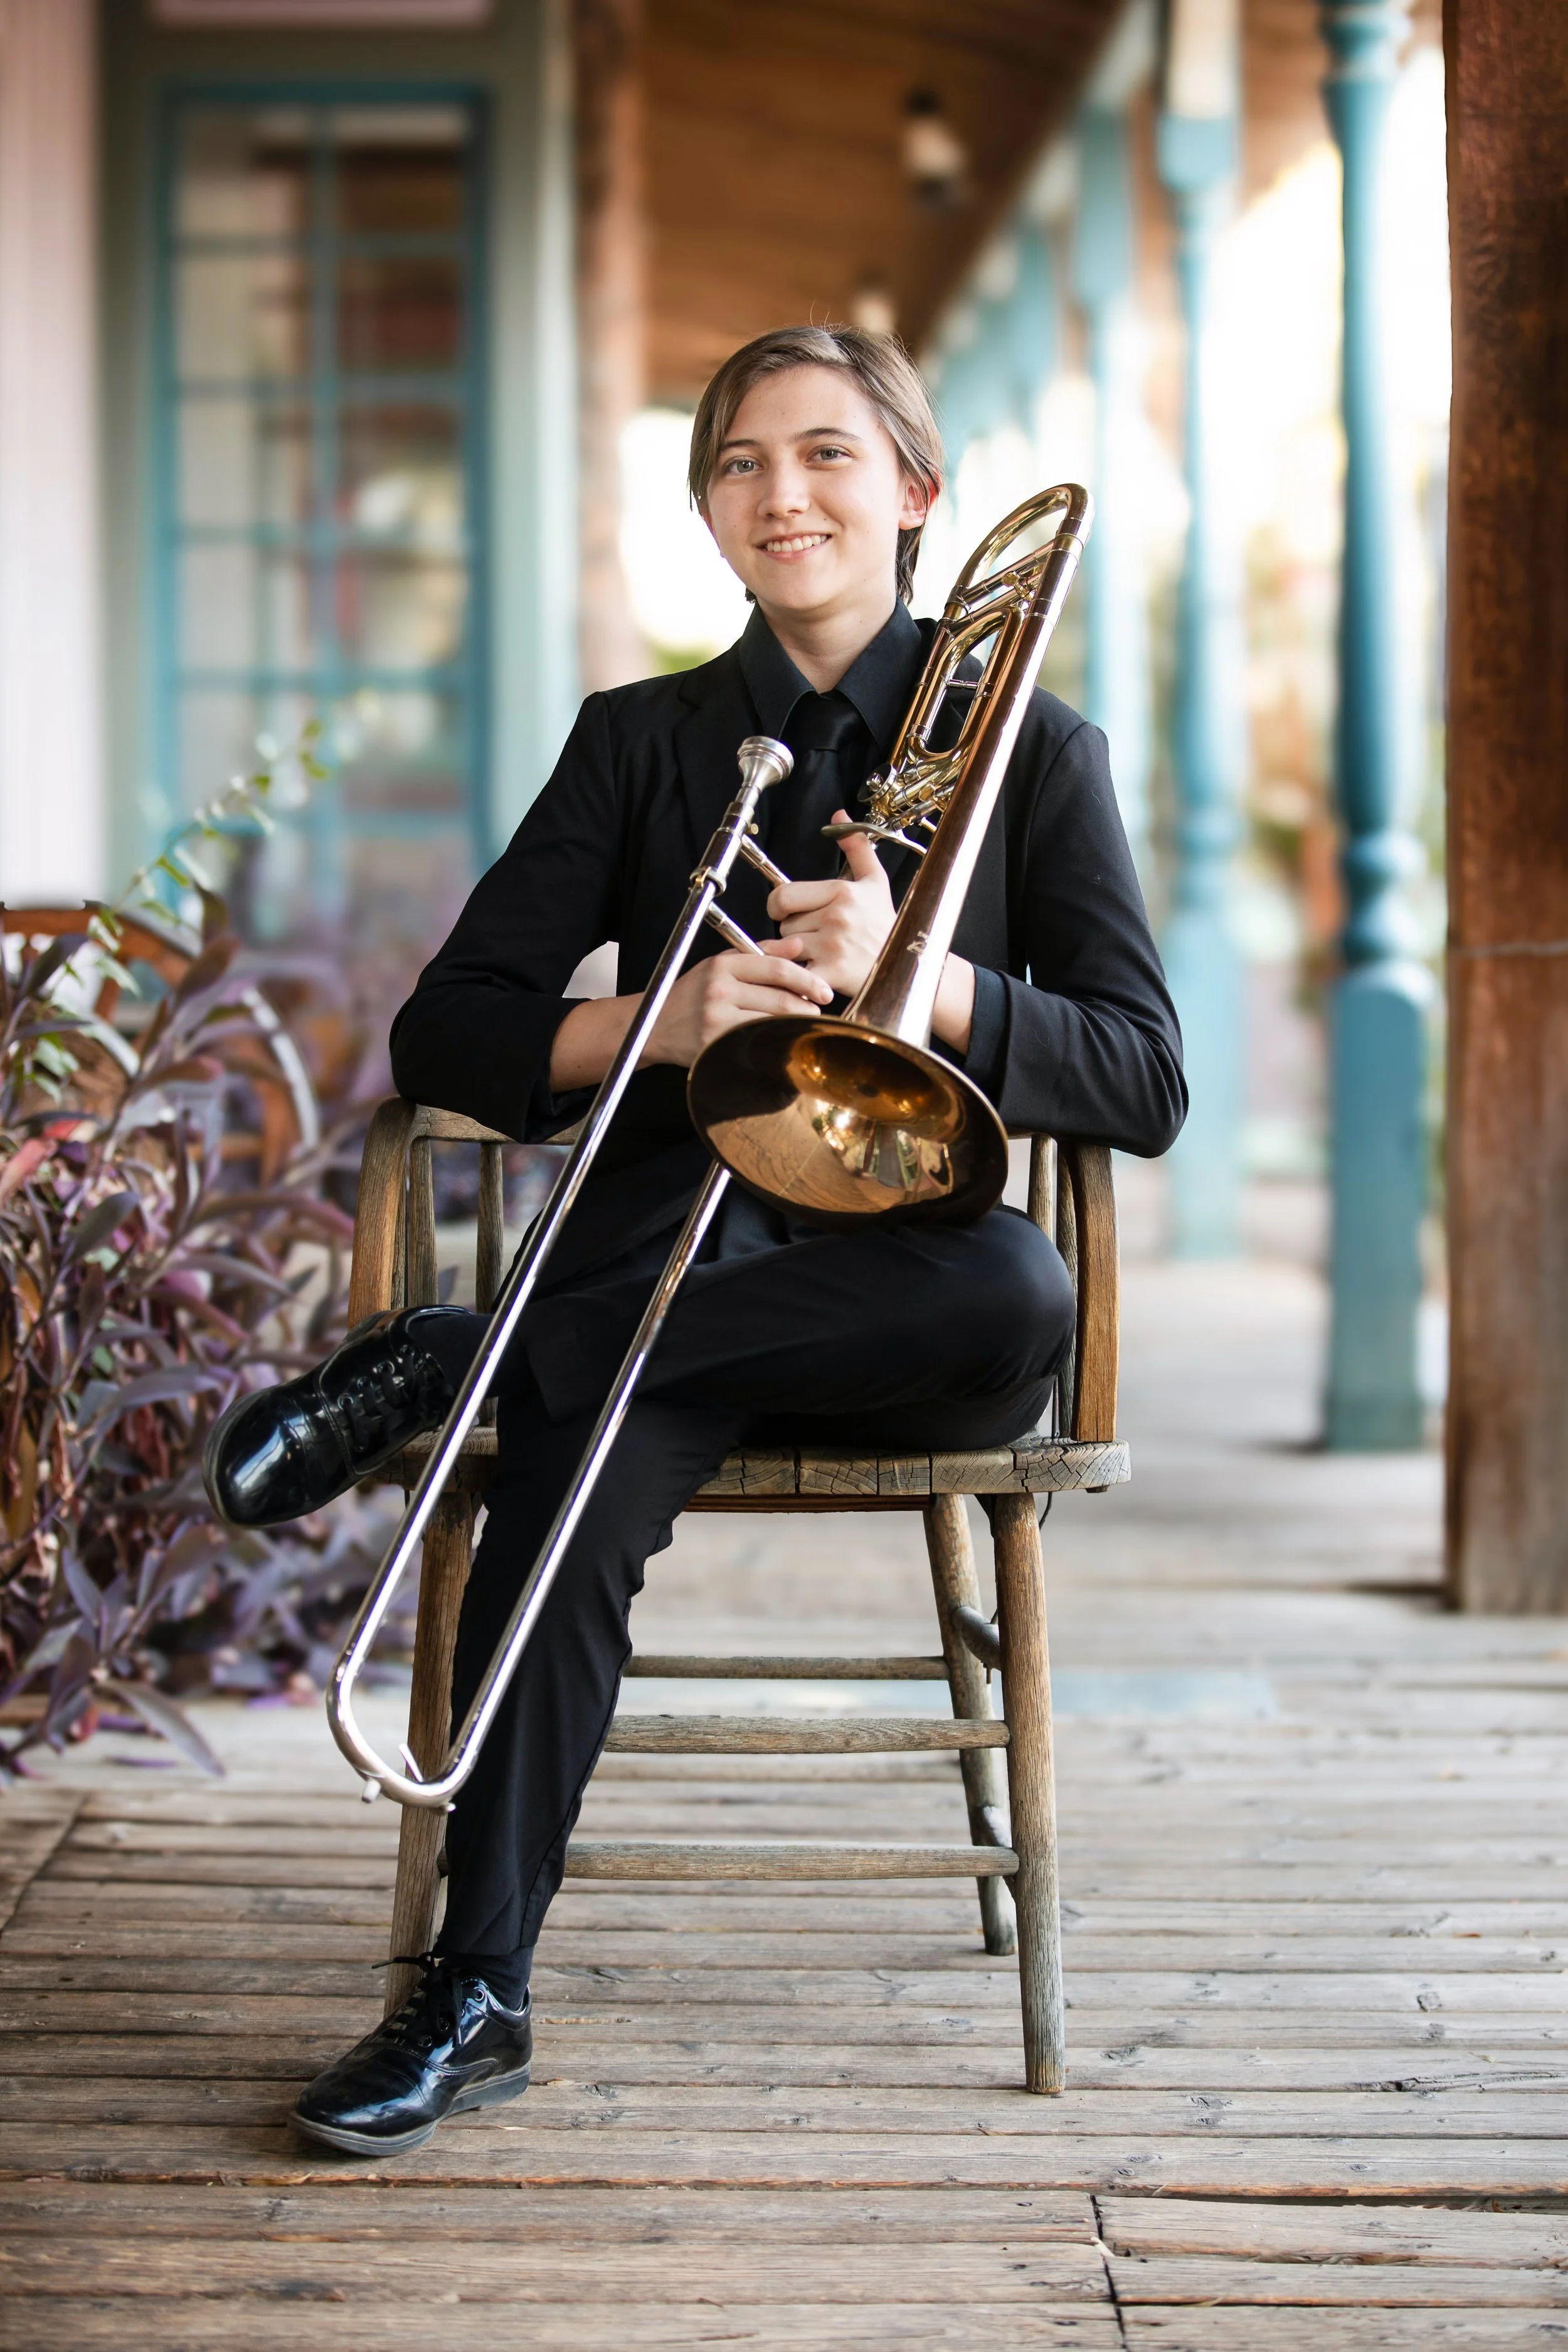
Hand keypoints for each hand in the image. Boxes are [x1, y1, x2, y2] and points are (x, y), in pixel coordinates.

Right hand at [644, 939, 832, 1068]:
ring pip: (772, 1021)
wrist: (654, 1025)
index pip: (776, 968)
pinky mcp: (714, 1042)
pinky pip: (758, 1041)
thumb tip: (798, 945)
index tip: (824, 990)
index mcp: (723, 965)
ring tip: (806, 1025)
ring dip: (797, 1025)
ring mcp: (716, 1017)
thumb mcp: (721, 965)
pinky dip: (778, 1041)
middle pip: (780, 997)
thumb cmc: (691, 996)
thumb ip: (761, 954)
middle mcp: (719, 988)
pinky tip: (786, 1040)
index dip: (807, 979)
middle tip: (820, 1011)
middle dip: (808, 1006)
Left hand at [765, 812, 895, 997]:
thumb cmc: (887, 925)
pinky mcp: (832, 973)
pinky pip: (795, 973)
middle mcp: (837, 916)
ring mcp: (834, 946)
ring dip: (797, 954)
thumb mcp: (876, 881)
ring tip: (819, 954)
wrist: (908, 965)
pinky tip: (811, 973)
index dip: (781, 906)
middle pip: (784, 925)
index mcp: (842, 892)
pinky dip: (798, 977)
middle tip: (813, 936)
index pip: (783, 895)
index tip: (790, 913)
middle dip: (793, 931)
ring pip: (788, 949)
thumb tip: (839, 816)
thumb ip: (857, 847)